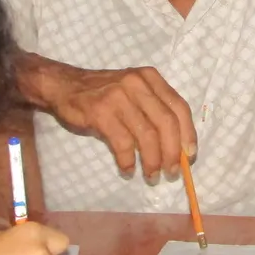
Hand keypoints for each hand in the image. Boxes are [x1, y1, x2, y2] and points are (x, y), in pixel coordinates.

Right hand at [41, 64, 195, 180]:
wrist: (65, 86)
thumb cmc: (104, 93)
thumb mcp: (133, 91)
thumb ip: (154, 110)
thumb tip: (177, 148)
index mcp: (150, 78)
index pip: (179, 106)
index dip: (188, 133)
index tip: (189, 155)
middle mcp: (137, 84)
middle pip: (166, 123)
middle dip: (172, 152)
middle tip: (171, 172)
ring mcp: (118, 97)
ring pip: (147, 136)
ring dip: (152, 162)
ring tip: (151, 176)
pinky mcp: (101, 112)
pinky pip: (122, 143)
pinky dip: (128, 161)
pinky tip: (127, 169)